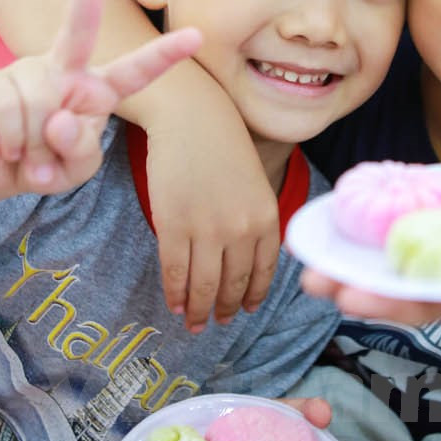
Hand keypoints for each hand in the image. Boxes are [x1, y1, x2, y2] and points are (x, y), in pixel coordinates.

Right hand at [0, 0, 200, 194]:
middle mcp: (65, 70)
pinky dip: (10, 144)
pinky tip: (7, 148)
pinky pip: (9, 113)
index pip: (137, 70)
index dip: (165, 54)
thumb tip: (59, 117)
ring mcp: (26, 71)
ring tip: (28, 154)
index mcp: (98, 89)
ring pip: (40, 105)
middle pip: (78, 24)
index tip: (197, 34)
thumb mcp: (75, 169)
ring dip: (34, 146)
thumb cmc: (49, 164)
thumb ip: (79, 149)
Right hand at [146, 102, 280, 331]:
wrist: (193, 118)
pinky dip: (175, 293)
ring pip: (203, 285)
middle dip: (223, 310)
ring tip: (193, 321)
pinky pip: (175, 271)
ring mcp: (207, 229)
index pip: (262, 273)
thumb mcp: (255, 185)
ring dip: (198, 310)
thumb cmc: (223, 148)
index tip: (243, 310)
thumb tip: (245, 264)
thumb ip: (254, 223)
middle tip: (216, 323)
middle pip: (232, 285)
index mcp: (267, 219)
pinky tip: (175, 303)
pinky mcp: (174, 225)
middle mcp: (242, 229)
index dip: (251, 297)